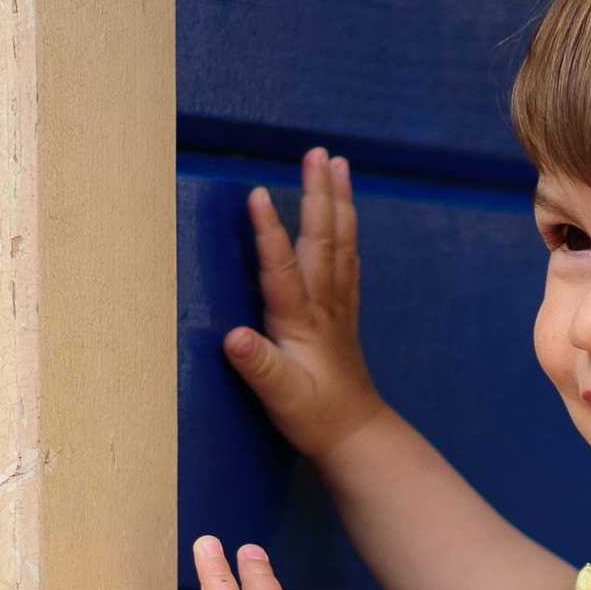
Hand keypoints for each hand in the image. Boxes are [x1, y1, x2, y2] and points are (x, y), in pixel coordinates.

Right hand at [223, 147, 382, 464]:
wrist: (357, 436)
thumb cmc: (314, 418)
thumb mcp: (280, 397)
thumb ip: (258, 367)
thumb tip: (233, 338)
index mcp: (301, 321)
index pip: (283, 268)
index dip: (269, 232)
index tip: (257, 194)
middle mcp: (323, 305)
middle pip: (323, 240)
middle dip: (318, 194)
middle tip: (317, 153)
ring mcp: (338, 307)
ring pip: (341, 243)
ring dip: (338, 201)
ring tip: (338, 163)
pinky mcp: (344, 315)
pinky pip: (348, 261)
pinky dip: (346, 231)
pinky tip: (346, 216)